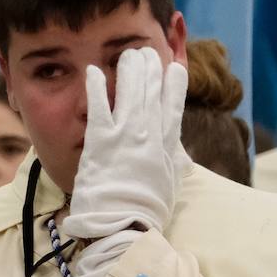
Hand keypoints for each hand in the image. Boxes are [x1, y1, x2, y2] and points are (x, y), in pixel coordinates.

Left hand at [60, 47, 186, 241]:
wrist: (123, 224)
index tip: (175, 68)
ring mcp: (125, 135)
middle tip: (147, 52)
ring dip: (130, 69)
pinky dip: (96, 86)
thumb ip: (175, 165)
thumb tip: (183, 158)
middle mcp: (148, 135)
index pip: (174, 108)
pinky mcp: (100, 139)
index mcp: (167, 147)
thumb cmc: (146, 212)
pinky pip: (99, 106)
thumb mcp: (169, 186)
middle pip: (152, 92)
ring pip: (130, 91)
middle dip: (151, 68)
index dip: (174, 86)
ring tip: (128, 54)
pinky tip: (93, 71)